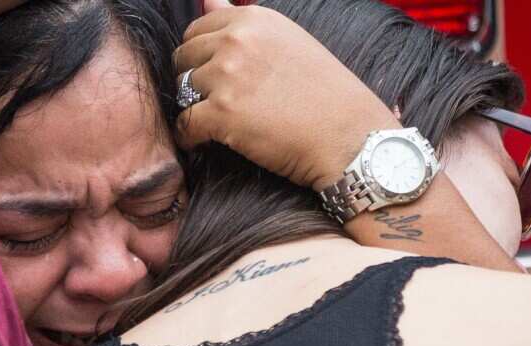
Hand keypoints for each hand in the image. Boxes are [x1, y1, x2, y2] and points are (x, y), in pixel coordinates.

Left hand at [174, 0, 399, 190]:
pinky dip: (189, 137)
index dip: (201, 56)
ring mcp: (227, 76)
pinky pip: (183, 125)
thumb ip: (241, 22)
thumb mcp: (286, 41)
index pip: (197, 30)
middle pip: (184, 58)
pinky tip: (204, 142)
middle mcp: (237, 40)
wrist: (348, 137)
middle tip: (217, 101)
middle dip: (194, 80)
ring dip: (195, 108)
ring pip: (182, 91)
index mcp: (254, 19)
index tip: (216, 76)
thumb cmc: (324, 92)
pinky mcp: (222, 113)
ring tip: (221, 122)